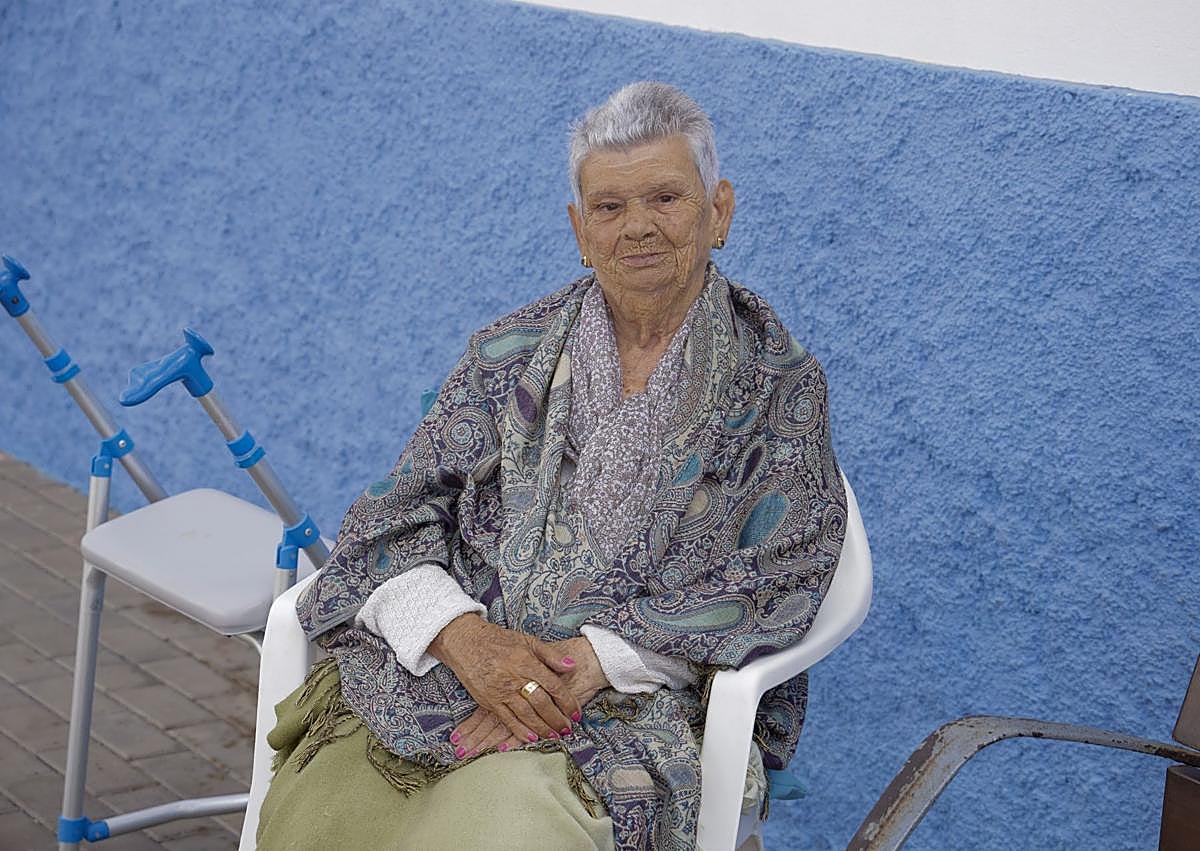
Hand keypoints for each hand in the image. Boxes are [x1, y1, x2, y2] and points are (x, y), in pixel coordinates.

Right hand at [450, 636, 608, 756]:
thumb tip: (571, 666)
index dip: (567, 701)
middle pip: (541, 703)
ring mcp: (500, 691)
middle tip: (568, 729)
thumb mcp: (527, 640)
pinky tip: (532, 738)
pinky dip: (520, 731)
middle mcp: (514, 678)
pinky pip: (507, 720)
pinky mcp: (489, 701)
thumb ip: (550, 654)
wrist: (466, 642)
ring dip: (542, 728)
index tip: (576, 712)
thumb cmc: (498, 640)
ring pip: (526, 715)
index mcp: (526, 661)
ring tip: (554, 736)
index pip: (553, 685)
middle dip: (557, 719)